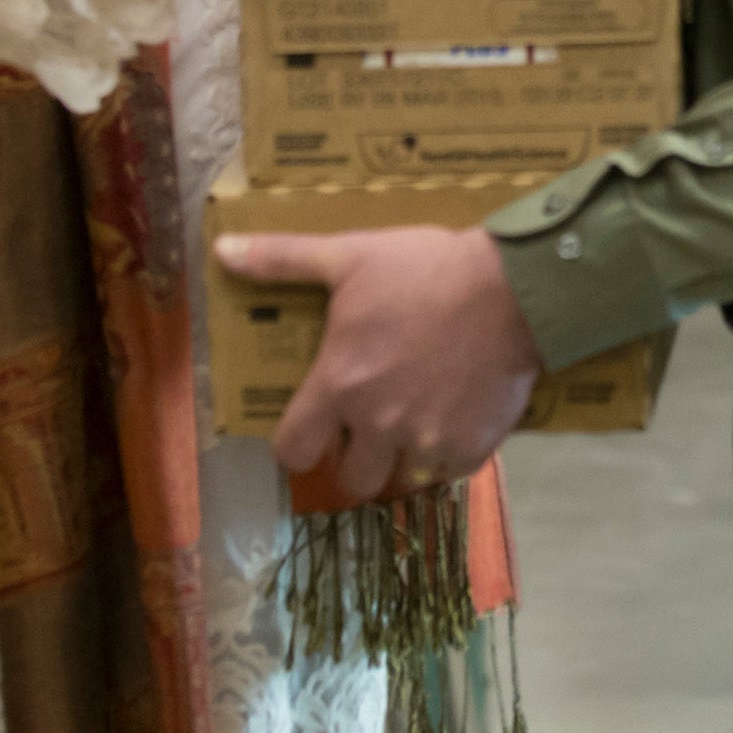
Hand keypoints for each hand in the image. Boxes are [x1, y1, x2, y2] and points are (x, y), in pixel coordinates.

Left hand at [216, 225, 541, 502]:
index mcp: (340, 386)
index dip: (299, 444)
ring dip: (404, 459)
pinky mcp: (473, 448)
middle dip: (357, 458)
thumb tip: (221, 251)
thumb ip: (283, 260)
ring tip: (417, 423)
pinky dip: (450, 453)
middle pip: (351, 480)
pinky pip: (451, 471)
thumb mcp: (350, 256)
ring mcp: (427, 441)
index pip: (293, 450)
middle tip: (373, 426)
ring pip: (403, 480)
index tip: (315, 429)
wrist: (512, 287)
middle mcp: (378, 425)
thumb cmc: (425, 270)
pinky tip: (457, 417)